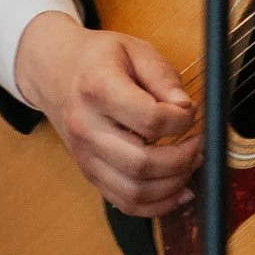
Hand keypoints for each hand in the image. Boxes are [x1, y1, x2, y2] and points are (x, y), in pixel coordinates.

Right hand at [13, 11, 201, 217]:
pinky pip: (124, 202)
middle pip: (141, 163)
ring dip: (172, 185)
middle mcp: (87, 128)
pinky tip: (178, 191)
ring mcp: (85, 155)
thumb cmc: (97, 58)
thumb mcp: (135, 49)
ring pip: (133, 190)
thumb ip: (163, 77)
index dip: (182, 120)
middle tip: (200, 145)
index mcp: (98, 89)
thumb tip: (186, 107)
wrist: (54, 71)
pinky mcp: (89, 172)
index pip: (150, 119)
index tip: (192, 111)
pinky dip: (155, 204)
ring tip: (191, 164)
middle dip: (182, 159)